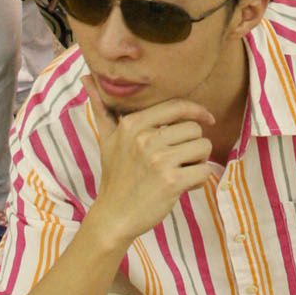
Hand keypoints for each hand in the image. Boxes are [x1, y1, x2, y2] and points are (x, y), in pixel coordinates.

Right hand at [83, 83, 216, 247]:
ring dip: (198, 162)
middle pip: (195, 128)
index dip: (197, 111)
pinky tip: (183, 187)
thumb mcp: (107, 140)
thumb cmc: (115, 176)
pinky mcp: (172, 181)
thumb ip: (102, 108)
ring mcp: (159, 160)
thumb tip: (87, 77)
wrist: (113, 217)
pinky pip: (204, 171)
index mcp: (132, 124)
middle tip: (179, 161)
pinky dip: (199, 181)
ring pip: (203, 148)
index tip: (207, 120)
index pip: (177, 106)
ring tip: (180, 172)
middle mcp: (145, 138)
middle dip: (194, 145)